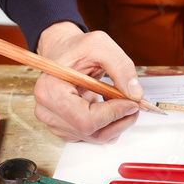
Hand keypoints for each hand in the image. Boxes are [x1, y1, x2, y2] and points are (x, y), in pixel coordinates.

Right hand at [34, 22, 142, 142]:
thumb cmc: (78, 49)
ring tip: (122, 102)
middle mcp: (48, 111)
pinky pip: (95, 136)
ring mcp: (56, 123)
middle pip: (91, 132)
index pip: (85, 119)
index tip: (131, 102)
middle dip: (119, 120)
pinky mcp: (67, 129)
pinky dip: (110, 125)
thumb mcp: (102, 46)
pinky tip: (110, 107)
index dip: (113, 114)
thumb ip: (122, 68)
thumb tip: (136, 95)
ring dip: (117, 123)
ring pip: (96, 137)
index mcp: (51, 90)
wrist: (65, 53)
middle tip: (134, 104)